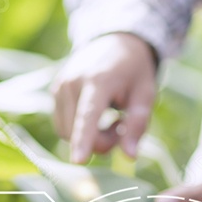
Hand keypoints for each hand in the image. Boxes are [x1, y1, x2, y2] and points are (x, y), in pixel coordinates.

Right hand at [51, 33, 157, 163]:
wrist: (114, 40)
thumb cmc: (134, 70)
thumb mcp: (146, 94)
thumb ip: (138, 125)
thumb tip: (129, 157)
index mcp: (99, 80)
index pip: (88, 115)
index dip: (84, 139)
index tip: (78, 161)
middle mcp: (73, 82)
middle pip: (78, 132)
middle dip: (101, 141)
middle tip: (121, 126)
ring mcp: (60, 86)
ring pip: (68, 133)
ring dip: (90, 137)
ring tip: (110, 118)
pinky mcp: (55, 91)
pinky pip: (63, 126)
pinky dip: (79, 130)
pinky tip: (96, 114)